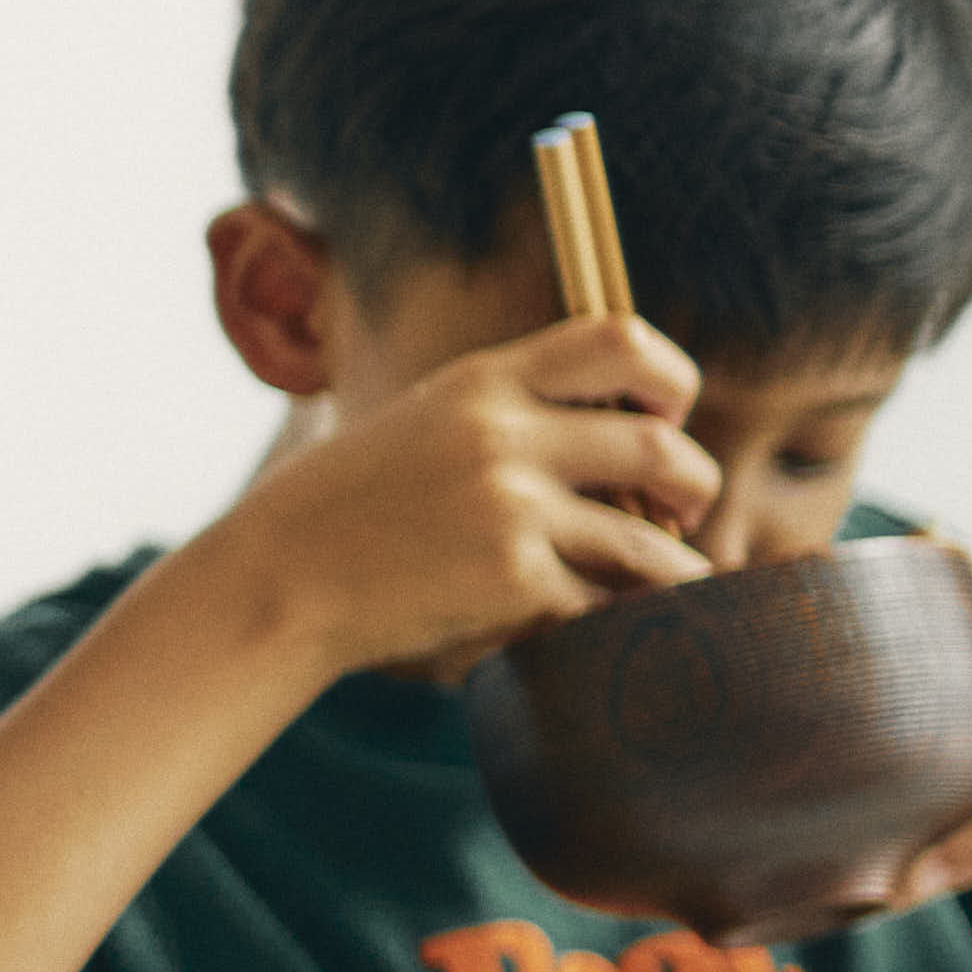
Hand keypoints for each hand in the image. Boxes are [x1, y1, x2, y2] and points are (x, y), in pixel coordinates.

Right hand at [211, 312, 719, 678]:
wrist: (278, 578)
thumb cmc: (351, 507)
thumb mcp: (426, 421)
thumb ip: (512, 412)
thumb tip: (622, 436)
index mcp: (484, 381)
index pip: (622, 339)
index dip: (670, 378)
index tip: (664, 418)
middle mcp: (503, 435)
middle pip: (663, 447)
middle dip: (693, 488)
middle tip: (679, 516)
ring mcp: (509, 509)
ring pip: (652, 546)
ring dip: (674, 575)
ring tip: (661, 589)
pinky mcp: (509, 581)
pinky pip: (605, 608)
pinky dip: (613, 625)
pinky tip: (596, 632)